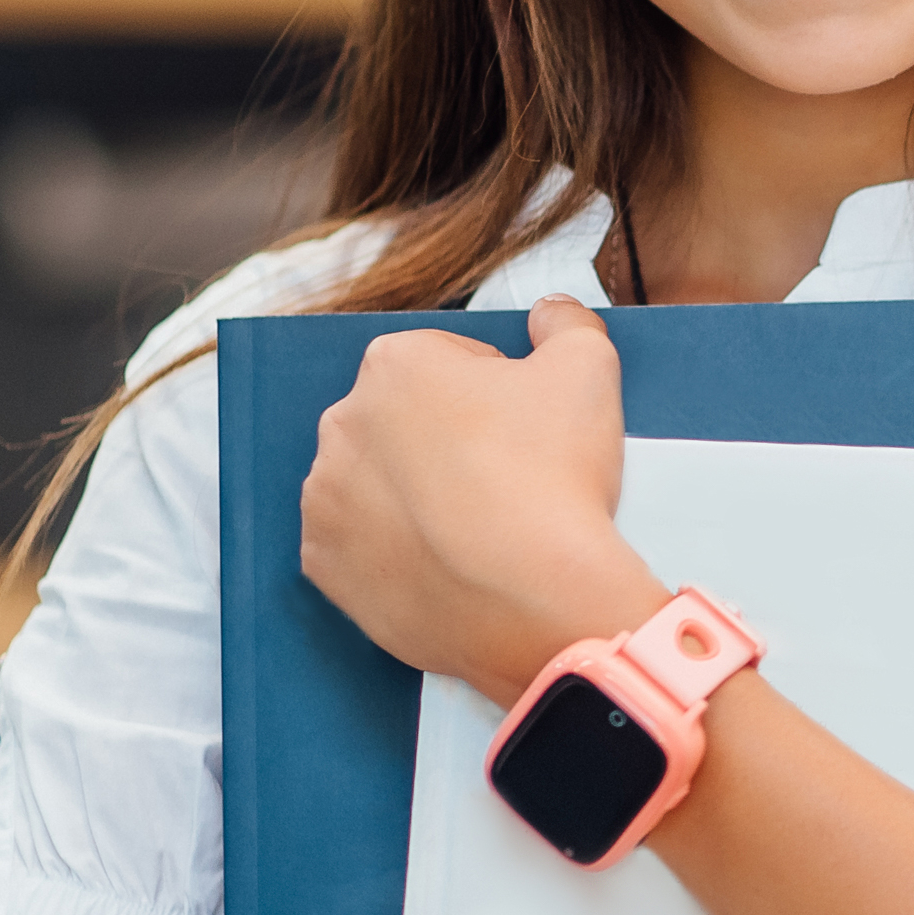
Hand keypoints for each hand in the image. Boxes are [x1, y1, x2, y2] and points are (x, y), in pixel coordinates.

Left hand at [300, 296, 661, 703]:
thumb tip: (550, 313)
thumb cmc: (557, 480)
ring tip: (478, 527)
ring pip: (376, 483)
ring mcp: (325, 499)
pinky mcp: (324, 566)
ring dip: (415, 495)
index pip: (448, 362)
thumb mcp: (590, 367)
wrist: (537, 601)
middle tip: (507, 480)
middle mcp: (342, 424)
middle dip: (447, 442)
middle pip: (404, 421)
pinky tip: (446, 562)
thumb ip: (566, 322)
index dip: (498, 392)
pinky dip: (394, 552)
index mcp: (397, 364)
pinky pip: (358, 546)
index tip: (526, 431)